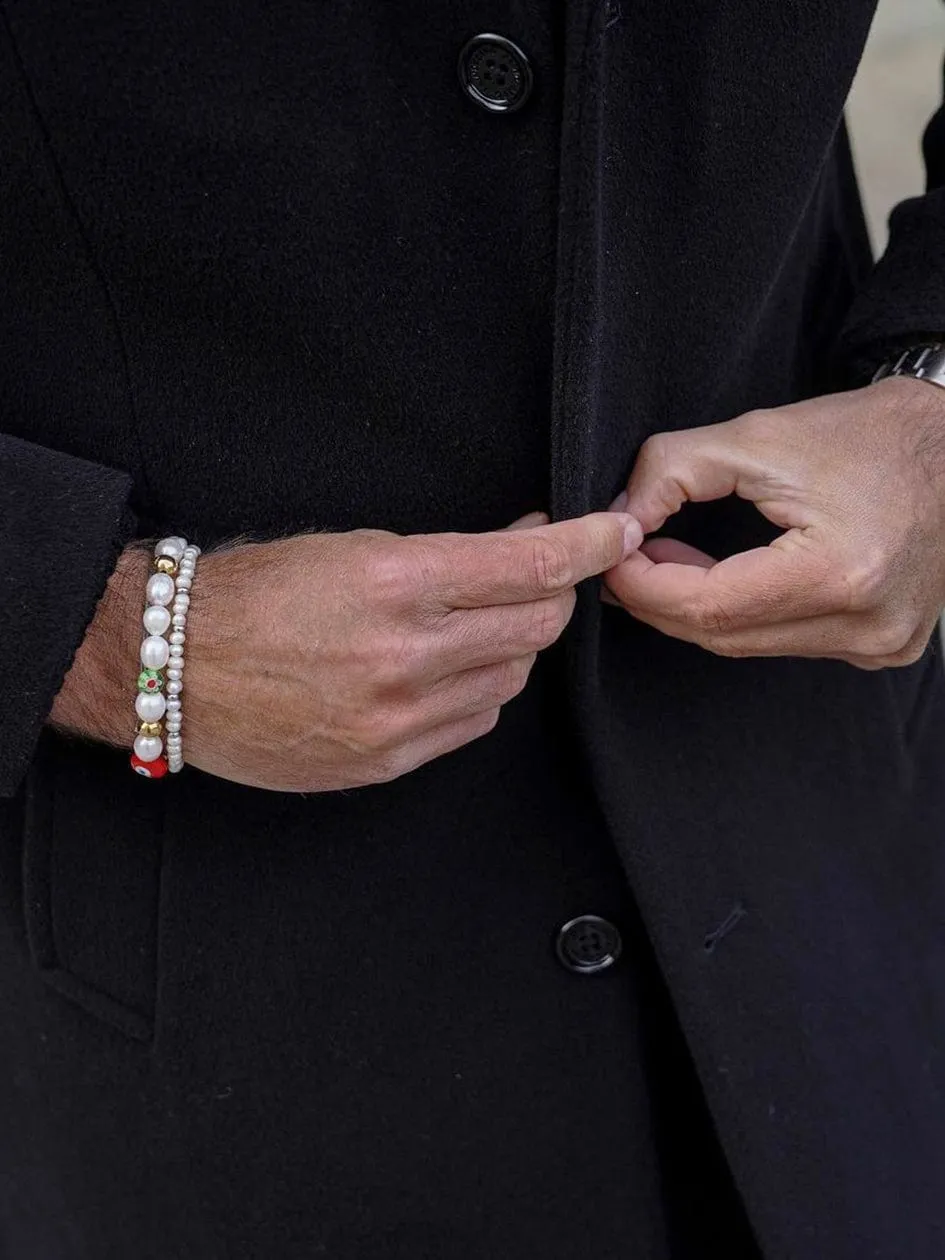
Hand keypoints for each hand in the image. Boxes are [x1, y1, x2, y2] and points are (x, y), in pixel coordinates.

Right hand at [54, 509, 640, 790]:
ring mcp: (398, 718)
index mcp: (393, 586)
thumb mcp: (353, 548)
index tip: (613, 533)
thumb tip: (524, 548)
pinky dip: (477, 689)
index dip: (585, 546)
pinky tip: (447, 669)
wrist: (178, 667)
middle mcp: (404, 657)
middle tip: (537, 575)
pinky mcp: (388, 760)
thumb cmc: (256, 596)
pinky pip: (474, 722)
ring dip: (510, 644)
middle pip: (536, 627)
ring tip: (470, 623)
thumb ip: (450, 555)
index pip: (527, 567)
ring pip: (511, 677)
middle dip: (552, 595)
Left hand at [602, 377, 944, 668]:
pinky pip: (788, 643)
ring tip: (671, 561)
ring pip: (751, 646)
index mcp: (840, 574)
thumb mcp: (760, 435)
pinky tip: (726, 580)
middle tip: (630, 559)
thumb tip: (620, 518)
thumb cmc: (870, 435)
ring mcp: (880, 645)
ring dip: (699, 609)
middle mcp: (866, 626)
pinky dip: (745, 617)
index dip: (645, 586)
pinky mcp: (884, 647)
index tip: (610, 558)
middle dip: (662, 600)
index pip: (709, 607)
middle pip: (725, 636)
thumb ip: (673, 470)